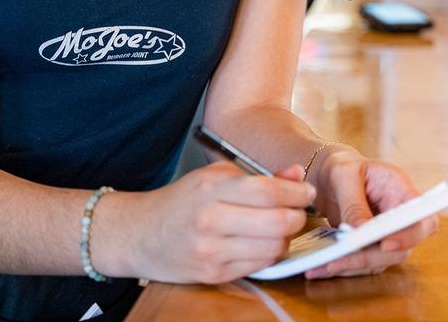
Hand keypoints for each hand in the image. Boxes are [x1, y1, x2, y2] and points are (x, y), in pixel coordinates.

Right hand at [107, 161, 314, 283]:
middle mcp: (211, 219)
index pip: (269, 192)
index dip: (297, 193)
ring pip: (272, 247)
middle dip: (297, 216)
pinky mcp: (212, 274)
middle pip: (277, 222)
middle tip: (299, 210)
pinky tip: (263, 242)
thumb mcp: (216, 175)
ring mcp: (211, 250)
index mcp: (213, 187)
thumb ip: (259, 175)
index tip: (308, 191)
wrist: (140, 233)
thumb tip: (297, 173)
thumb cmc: (183, 200)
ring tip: (281, 227)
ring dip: (285, 238)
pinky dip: (268, 254)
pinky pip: (258, 265)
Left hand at [306, 152, 437, 278]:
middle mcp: (399, 215)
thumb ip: (353, 202)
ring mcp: (388, 233)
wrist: (330, 176)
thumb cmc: (342, 167)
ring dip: (354, 266)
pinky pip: (365, 263)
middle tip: (341, 259)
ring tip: (325, 265)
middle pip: (402, 247)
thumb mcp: (344, 175)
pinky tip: (321, 267)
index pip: (421, 218)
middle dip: (372, 257)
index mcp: (400, 189)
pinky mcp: (373, 247)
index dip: (409, 235)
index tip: (385, 244)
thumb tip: (360, 231)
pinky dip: (345, 267)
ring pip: (382, 260)